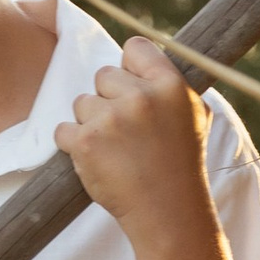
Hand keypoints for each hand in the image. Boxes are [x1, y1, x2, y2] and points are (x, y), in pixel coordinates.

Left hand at [52, 36, 212, 239]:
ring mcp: (110, 119)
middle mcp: (140, 97)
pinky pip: (64, 130)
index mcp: (170, 85)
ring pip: (82, 103)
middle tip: (125, 130)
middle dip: (108, 99)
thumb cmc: (181, 164)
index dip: (130, 67)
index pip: (135, 48)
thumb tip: (143, 59)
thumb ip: (170, 84)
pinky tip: (98, 160)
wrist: (167, 211)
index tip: (132, 89)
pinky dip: (74, 145)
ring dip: (91, 124)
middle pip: (103, 75)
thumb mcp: (195, 115)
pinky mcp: (85, 142)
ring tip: (115, 149)